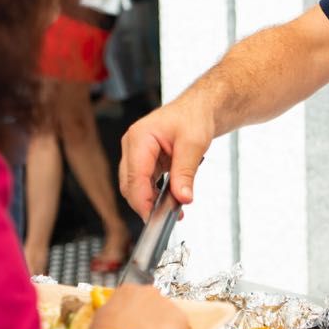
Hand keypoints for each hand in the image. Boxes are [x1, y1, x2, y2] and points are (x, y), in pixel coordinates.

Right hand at [119, 97, 212, 217]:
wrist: (198, 109)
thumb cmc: (194, 117)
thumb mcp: (194, 144)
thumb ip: (186, 172)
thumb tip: (183, 198)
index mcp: (139, 137)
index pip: (135, 176)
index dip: (142, 200)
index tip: (154, 217)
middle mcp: (133, 146)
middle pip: (130, 184)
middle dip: (146, 204)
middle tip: (167, 218)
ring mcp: (136, 154)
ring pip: (135, 187)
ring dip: (151, 201)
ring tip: (174, 211)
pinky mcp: (144, 162)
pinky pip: (145, 184)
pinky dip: (155, 195)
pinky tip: (171, 202)